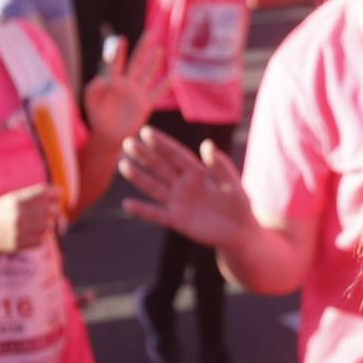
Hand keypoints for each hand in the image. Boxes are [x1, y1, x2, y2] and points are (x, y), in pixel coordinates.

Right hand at [0, 183, 59, 256]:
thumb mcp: (6, 201)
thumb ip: (27, 199)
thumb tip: (54, 199)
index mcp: (15, 199)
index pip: (44, 192)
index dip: (55, 193)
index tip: (59, 196)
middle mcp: (18, 213)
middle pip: (49, 210)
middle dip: (54, 212)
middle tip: (53, 214)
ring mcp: (18, 229)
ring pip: (47, 226)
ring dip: (47, 226)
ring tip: (40, 226)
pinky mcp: (17, 244)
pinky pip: (40, 241)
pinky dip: (40, 239)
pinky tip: (32, 236)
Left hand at [83, 34, 164, 140]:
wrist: (108, 135)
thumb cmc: (97, 117)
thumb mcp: (90, 101)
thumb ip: (93, 88)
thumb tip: (103, 79)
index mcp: (113, 82)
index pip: (117, 63)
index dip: (119, 52)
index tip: (121, 39)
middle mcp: (128, 84)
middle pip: (137, 62)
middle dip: (143, 48)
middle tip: (150, 33)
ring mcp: (138, 93)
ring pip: (148, 74)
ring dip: (154, 62)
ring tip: (160, 49)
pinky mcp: (145, 104)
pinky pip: (157, 93)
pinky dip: (165, 85)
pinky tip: (173, 75)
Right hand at [119, 126, 256, 248]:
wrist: (239, 231)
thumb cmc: (238, 203)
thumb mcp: (231, 182)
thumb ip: (219, 165)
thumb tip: (206, 144)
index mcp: (197, 172)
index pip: (176, 154)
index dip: (162, 143)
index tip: (146, 131)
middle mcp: (183, 184)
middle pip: (161, 167)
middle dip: (144, 155)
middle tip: (127, 142)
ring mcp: (178, 202)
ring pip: (155, 187)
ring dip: (139, 177)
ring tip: (123, 164)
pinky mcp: (177, 220)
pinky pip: (156, 214)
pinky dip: (142, 210)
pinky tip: (127, 203)